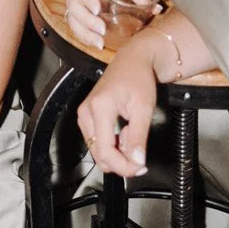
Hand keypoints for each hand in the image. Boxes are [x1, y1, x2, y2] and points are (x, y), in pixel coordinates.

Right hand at [77, 42, 158, 177]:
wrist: (132, 60)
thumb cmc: (138, 78)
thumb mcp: (144, 108)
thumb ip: (139, 137)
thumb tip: (137, 162)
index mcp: (99, 107)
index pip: (106, 151)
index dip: (124, 166)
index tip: (140, 167)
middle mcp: (86, 111)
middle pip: (99, 154)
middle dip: (121, 160)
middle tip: (140, 149)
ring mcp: (84, 114)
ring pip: (98, 150)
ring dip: (117, 152)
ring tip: (132, 133)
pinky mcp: (86, 116)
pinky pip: (97, 141)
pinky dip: (112, 144)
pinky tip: (123, 131)